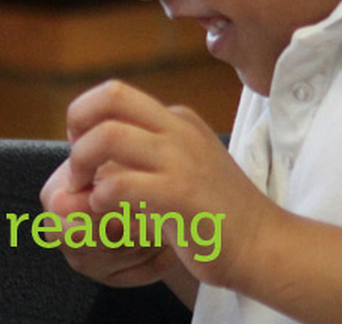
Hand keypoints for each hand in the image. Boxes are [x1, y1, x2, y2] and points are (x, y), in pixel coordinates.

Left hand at [58, 79, 277, 289]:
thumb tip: (95, 156)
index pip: (115, 95)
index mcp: (178, 119)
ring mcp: (180, 159)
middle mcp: (179, 129)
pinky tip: (107, 213)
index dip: (85, 118)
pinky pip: (118, 184)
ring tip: (86, 190)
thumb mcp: (185, 165)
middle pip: (110, 95)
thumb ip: (148, 152)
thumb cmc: (217, 214)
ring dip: (82, 163)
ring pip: (107, 135)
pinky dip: (99, 198)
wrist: (265, 245)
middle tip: (77, 164)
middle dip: (78, 123)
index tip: (81, 149)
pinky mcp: (178, 194)